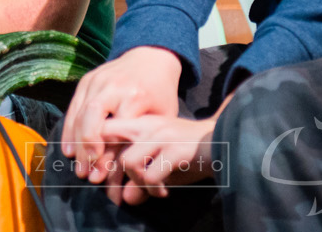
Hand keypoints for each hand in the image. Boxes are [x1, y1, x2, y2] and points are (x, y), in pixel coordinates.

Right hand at [60, 46, 181, 184]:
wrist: (150, 58)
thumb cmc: (159, 93)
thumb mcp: (161, 116)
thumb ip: (143, 138)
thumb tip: (125, 171)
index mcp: (135, 96)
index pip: (116, 130)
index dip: (108, 154)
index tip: (103, 176)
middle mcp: (113, 86)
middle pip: (92, 118)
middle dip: (86, 147)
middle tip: (85, 173)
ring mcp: (97, 80)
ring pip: (79, 113)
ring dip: (76, 143)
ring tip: (77, 167)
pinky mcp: (86, 79)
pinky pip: (73, 106)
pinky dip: (69, 129)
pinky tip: (69, 149)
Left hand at [97, 114, 218, 205]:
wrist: (227, 144)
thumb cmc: (190, 155)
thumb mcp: (161, 166)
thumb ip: (141, 178)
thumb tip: (125, 198)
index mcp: (139, 122)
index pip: (104, 129)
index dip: (94, 152)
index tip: (95, 177)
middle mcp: (146, 124)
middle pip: (107, 139)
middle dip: (105, 169)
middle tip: (113, 195)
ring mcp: (161, 135)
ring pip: (128, 162)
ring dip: (136, 183)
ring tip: (151, 190)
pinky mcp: (175, 150)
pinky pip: (151, 176)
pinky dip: (154, 190)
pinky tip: (164, 192)